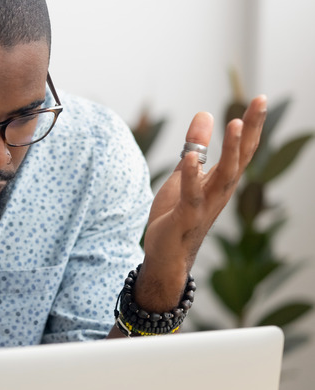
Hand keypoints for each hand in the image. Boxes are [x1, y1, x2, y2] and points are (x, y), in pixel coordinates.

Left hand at [135, 95, 267, 311]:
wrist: (166, 255)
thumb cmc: (177, 215)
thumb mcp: (185, 174)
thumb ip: (196, 147)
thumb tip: (205, 114)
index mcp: (220, 181)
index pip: (241, 150)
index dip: (251, 125)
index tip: (259, 99)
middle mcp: (219, 192)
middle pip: (240, 158)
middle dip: (249, 130)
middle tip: (259, 102)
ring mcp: (205, 206)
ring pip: (223, 176)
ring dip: (230, 150)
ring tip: (233, 123)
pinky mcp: (185, 218)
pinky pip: (191, 196)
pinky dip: (190, 176)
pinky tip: (189, 157)